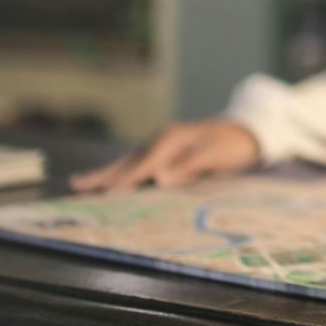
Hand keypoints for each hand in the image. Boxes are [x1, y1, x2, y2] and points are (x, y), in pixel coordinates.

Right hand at [70, 119, 261, 192]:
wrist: (249, 132)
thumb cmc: (234, 145)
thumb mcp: (215, 155)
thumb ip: (189, 166)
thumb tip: (159, 178)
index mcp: (171, 140)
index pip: (143, 165)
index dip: (124, 179)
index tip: (104, 193)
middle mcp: (162, 139)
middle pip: (128, 161)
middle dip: (103, 174)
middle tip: (75, 186)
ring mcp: (163, 143)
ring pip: (129, 161)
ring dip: (107, 173)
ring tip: (80, 182)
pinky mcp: (166, 150)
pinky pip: (138, 162)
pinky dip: (122, 170)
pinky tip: (112, 178)